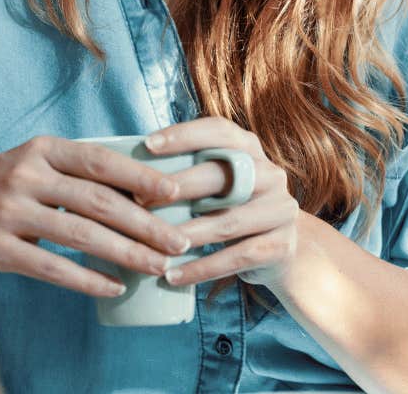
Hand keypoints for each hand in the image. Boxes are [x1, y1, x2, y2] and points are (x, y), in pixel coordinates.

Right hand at [0, 138, 192, 297]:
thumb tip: (144, 195)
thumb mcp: (35, 166)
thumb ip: (77, 175)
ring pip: (80, 235)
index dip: (140, 177)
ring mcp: (8, 211)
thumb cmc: (2, 187)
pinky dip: (88, 279)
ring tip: (157, 266)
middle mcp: (24, 175)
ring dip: (126, 253)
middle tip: (178, 241)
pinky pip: (53, 267)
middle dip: (145, 224)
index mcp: (41, 150)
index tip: (175, 194)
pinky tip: (115, 287)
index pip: (100, 161)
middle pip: (97, 200)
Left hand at [146, 117, 301, 289]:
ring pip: (227, 222)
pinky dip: (201, 269)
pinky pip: (236, 258)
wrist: (279, 250)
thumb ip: (189, 170)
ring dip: (185, 234)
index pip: (219, 131)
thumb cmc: (231, 209)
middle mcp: (270, 174)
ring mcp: (280, 209)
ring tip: (152, 245)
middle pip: (222, 176)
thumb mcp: (218, 184)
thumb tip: (126, 169)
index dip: (184, 135)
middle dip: (177, 187)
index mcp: (251, 149)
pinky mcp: (281, 245)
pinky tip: (172, 276)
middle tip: (139, 200)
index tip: (147, 144)